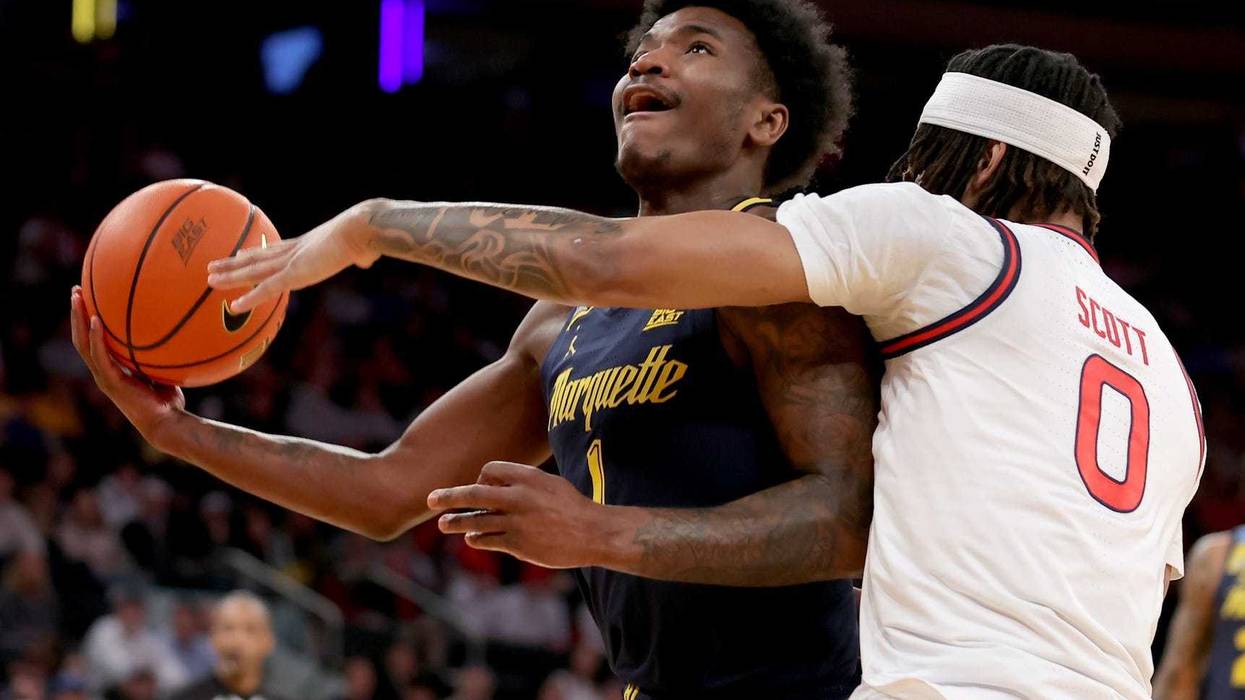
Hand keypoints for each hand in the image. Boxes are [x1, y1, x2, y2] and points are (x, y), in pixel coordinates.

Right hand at [69, 286, 185, 449]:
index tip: (88, 299)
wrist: (167, 423)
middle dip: (76, 314)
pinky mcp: (111, 382)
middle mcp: (103, 372)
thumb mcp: (162, 371)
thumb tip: (176, 331)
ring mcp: (104, 377)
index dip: (87, 321)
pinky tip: (95, 320)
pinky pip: (100, 356)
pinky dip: (96, 338)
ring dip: (78, 320)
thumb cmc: (168, 401)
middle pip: (81, 338)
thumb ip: (160, 356)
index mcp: (111, 369)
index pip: (92, 341)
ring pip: (83, 344)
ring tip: (77, 298)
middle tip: (76, 291)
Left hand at [206, 201, 379, 312]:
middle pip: (257, 259)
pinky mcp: (295, 274)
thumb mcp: (362, 249)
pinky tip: (234, 306)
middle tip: (212, 266)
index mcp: (307, 245)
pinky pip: (267, 289)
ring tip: (209, 278)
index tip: (239, 254)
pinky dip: (250, 298)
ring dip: (230, 276)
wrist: (361, 230)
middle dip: (234, 263)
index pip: (275, 250)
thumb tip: (368, 258)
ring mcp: (292, 263)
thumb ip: (362, 256)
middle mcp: (294, 252)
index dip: (256, 253)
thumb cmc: (367, 236)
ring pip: (254, 272)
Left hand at [428, 462, 615, 568]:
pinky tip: (473, 538)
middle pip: (473, 494)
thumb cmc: (572, 506)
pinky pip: (487, 539)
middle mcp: (518, 497)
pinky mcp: (518, 544)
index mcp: (527, 477)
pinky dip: (477, 538)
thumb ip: (522, 483)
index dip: (482, 479)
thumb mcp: (549, 484)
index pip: (488, 471)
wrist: (593, 533)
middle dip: (448, 496)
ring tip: (442, 524)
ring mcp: (516, 522)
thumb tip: (494, 486)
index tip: (484, 488)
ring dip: (455, 522)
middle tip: (430, 499)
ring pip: (475, 521)